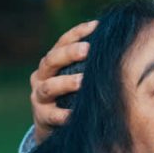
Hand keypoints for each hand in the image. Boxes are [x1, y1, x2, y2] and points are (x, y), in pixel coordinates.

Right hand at [29, 20, 96, 142]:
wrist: (50, 126)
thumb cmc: (68, 96)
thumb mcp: (73, 77)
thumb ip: (87, 63)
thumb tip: (115, 42)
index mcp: (50, 63)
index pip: (61, 42)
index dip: (77, 33)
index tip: (96, 26)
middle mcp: (40, 76)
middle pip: (51, 60)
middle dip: (69, 53)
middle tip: (87, 49)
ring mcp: (39, 97)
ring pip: (49, 86)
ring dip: (66, 82)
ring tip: (82, 81)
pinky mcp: (41, 117)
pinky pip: (52, 115)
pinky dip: (63, 115)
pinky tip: (75, 114)